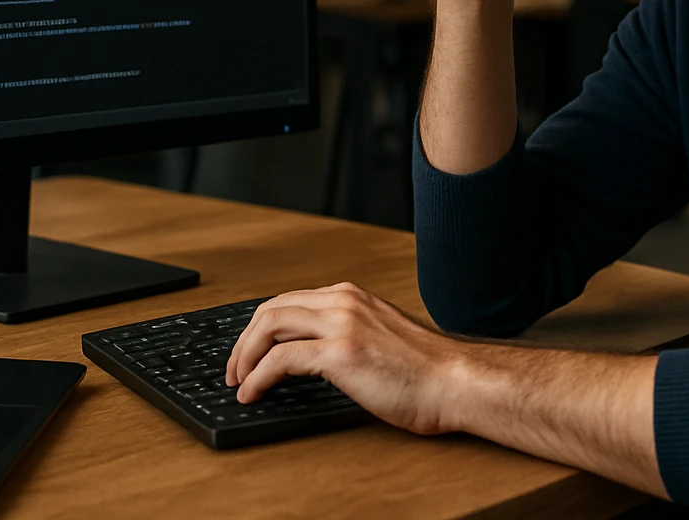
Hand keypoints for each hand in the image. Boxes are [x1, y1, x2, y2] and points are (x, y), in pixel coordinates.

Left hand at [224, 283, 464, 435]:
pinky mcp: (340, 352)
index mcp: (352, 296)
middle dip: (243, 341)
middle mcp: (343, 301)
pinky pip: (280, 359)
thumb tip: (311, 356)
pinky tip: (253, 393)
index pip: (288, 301)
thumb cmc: (426, 371)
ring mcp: (341, 323)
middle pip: (270, 310)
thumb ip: (348, 334)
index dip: (259, 328)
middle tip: (234, 369)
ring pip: (268, 327)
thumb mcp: (380, 336)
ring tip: (238, 381)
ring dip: (244, 356)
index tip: (248, 352)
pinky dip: (258, 376)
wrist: (455, 383)